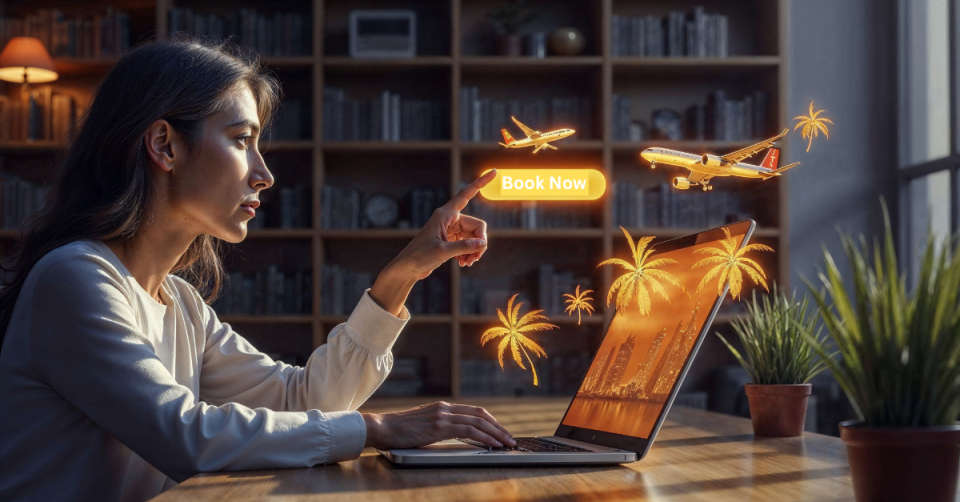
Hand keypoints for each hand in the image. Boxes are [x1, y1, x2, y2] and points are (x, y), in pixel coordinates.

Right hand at [362, 401, 515, 449]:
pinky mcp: (440, 427)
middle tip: (510, 437)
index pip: (473, 411)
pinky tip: (493, 444)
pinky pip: (469, 431)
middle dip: (498, 427)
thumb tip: (454, 436)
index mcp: (442, 407)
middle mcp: (445, 408)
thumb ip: (438, 426)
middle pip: (480, 414)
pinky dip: (485, 437)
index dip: (490, 421)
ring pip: (478, 422)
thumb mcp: (422, 425)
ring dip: (496, 433)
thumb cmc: (398, 431)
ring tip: (507, 443)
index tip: (500, 430)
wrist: (382, 427)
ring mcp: (443, 416)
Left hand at [390, 169, 495, 275]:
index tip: (493, 171)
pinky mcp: (450, 241)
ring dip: (474, 250)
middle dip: (479, 242)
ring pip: (474, 237)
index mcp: (445, 214)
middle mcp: (449, 219)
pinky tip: (463, 263)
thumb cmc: (419, 256)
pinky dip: (468, 253)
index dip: (480, 183)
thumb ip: (464, 247)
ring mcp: (450, 230)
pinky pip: (468, 244)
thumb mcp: (442, 251)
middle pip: (477, 225)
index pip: (466, 194)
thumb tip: (483, 243)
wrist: (407, 269)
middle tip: (475, 258)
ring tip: (467, 263)